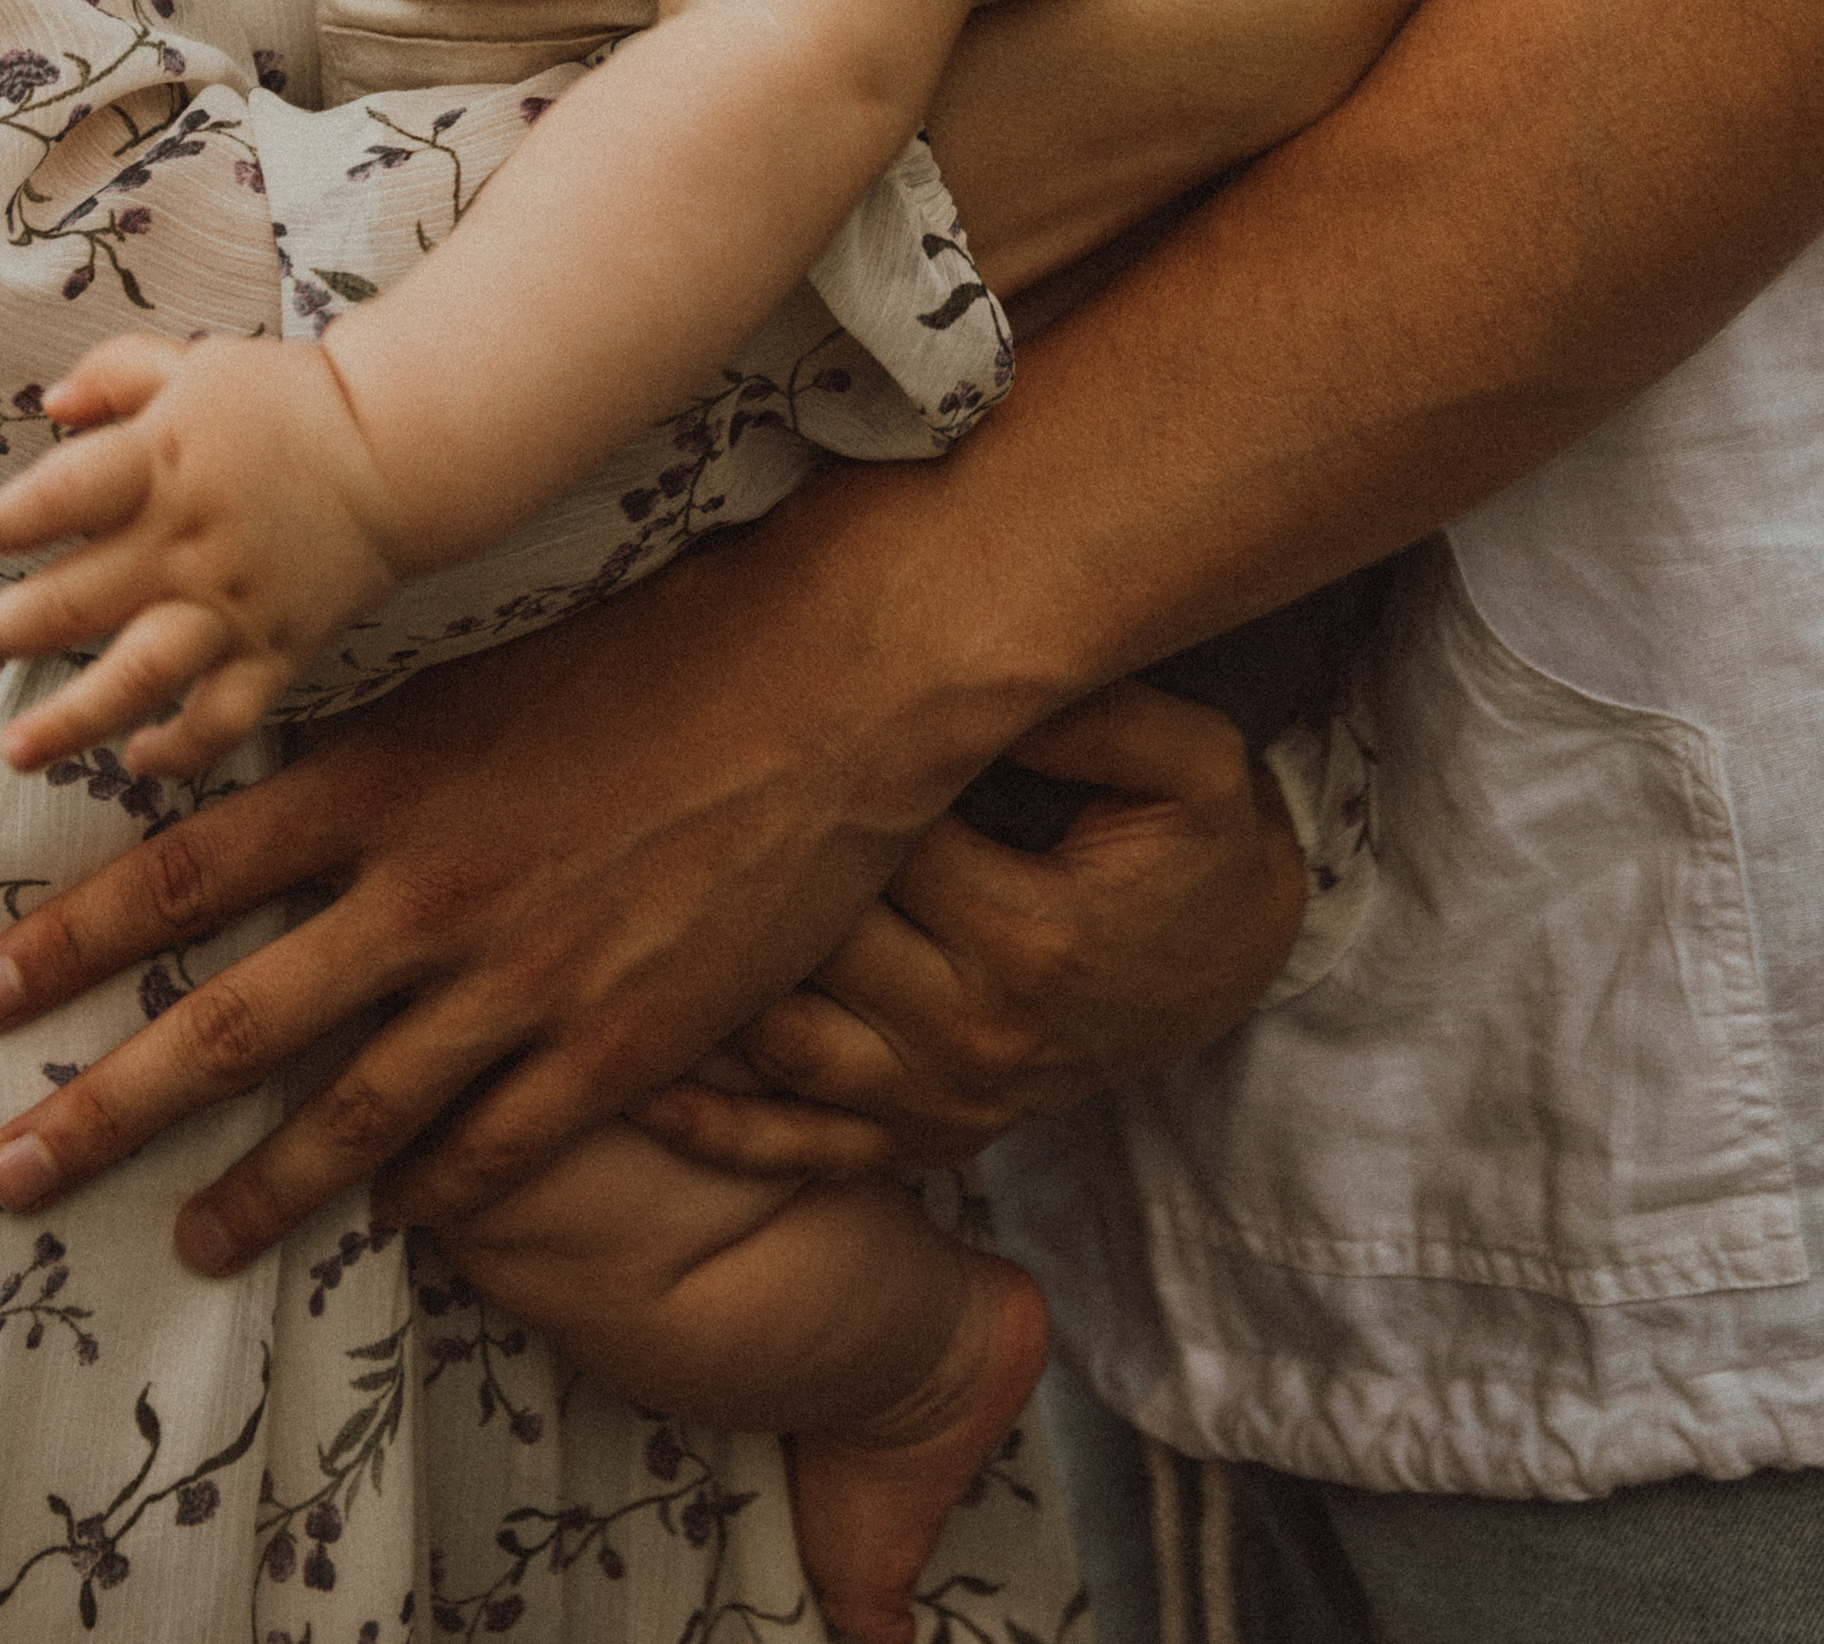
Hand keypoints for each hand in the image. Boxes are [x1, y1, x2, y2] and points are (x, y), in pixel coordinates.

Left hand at [0, 331, 400, 778]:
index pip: (67, 493)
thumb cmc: (285, 401)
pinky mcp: (273, 651)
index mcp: (162, 461)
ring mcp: (230, 606)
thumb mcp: (194, 363)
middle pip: (79, 598)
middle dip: (9, 627)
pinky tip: (137, 760)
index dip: (16, 517)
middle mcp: (187, 543)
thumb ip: (115, 375)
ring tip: (16, 748)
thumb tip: (50, 405)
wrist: (396, 449)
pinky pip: (223, 719)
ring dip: (71, 720)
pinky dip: (181, 751)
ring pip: (139, 677)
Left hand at [0, 500, 973, 1273]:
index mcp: (380, 780)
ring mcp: (519, 981)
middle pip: (226, 1023)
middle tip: (7, 1172)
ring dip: (253, 1190)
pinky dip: (432, 1192)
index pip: (179, 873)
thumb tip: (276, 779)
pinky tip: (395, 1219)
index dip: (65, 944)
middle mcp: (424, 890)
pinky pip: (494, 1150)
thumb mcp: (480, 674)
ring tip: (185, 1239)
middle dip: (100, 1108)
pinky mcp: (615, 1045)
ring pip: (349, 1118)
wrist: (827, 680)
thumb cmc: (658, 647)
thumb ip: (374, 750)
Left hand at [631, 683, 1304, 1180]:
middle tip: (617, 814)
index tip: (731, 717)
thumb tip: (998, 672)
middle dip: (719, 880)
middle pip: (809, 945)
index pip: (876, 843)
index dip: (804, 774)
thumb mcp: (1194, 766)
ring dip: (685, 1003)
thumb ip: (1103, 717)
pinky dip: (712, 1126)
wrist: (1234, 969)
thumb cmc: (1199, 853)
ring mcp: (944, 1101)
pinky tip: (630, 1088)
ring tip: (588, 944)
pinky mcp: (927, 1140)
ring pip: (780, 1048)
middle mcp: (974, 1034)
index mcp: (1029, 936)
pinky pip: (800, 1150)